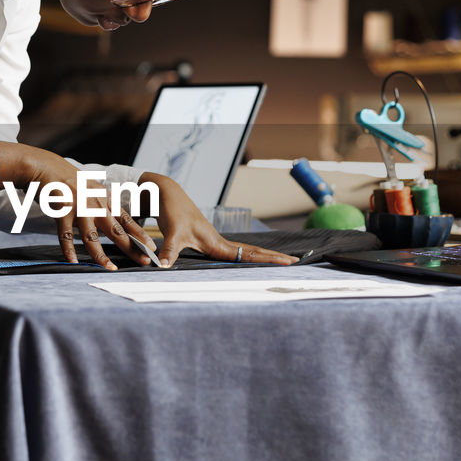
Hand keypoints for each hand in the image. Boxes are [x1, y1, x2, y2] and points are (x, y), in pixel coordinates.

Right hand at [0, 141, 159, 271]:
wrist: (48, 168)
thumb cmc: (70, 182)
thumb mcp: (92, 189)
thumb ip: (103, 204)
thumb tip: (114, 220)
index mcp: (105, 200)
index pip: (126, 221)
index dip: (140, 235)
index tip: (152, 247)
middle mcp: (96, 205)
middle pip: (116, 231)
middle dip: (132, 248)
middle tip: (144, 261)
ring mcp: (80, 209)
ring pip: (92, 238)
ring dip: (101, 255)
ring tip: (110, 268)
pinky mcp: (63, 212)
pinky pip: (67, 236)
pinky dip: (69, 250)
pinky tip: (73, 262)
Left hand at [141, 171, 298, 267]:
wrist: (167, 194)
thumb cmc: (172, 211)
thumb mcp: (171, 232)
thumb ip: (169, 251)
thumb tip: (164, 266)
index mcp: (216, 242)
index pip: (248, 254)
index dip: (268, 259)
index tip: (288, 262)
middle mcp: (219, 242)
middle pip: (252, 252)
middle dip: (273, 258)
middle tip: (296, 262)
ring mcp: (215, 241)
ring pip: (245, 251)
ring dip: (264, 256)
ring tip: (283, 262)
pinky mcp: (208, 241)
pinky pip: (233, 252)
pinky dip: (248, 256)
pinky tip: (254, 260)